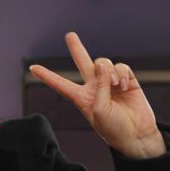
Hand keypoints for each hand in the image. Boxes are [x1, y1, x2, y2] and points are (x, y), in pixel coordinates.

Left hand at [29, 33, 165, 158]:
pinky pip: (121, 67)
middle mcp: (94, 87)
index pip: (60, 84)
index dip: (47, 76)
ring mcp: (110, 83)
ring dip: (109, 71)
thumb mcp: (98, 110)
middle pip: (83, 63)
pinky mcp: (126, 81)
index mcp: (81, 97)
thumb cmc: (113, 128)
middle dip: (77, 48)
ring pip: (103, 63)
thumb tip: (101, 65)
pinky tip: (124, 85)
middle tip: (70, 35)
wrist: (136, 135)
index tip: (32, 68)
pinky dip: (122, 73)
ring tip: (115, 85)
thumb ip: (98, 86)